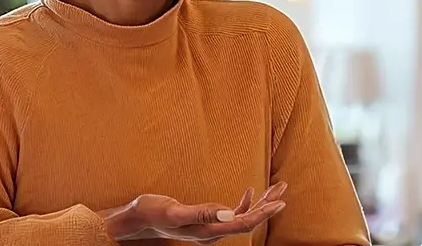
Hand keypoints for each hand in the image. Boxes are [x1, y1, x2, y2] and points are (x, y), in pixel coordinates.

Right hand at [101, 182, 287, 243]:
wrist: (137, 219)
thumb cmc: (153, 213)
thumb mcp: (175, 211)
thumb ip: (202, 212)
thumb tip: (230, 213)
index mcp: (208, 232)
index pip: (243, 224)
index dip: (263, 213)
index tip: (280, 202)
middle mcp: (212, 233)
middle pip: (247, 221)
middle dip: (267, 205)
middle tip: (284, 188)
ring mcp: (210, 228)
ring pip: (242, 217)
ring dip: (260, 203)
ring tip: (277, 188)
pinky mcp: (206, 221)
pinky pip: (232, 215)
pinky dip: (244, 203)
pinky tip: (249, 192)